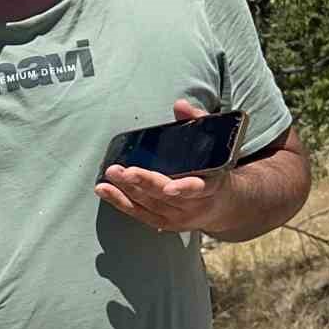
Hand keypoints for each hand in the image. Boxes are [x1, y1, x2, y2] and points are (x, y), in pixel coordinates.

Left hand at [95, 100, 232, 232]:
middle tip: (123, 171)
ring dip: (125, 190)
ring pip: (148, 205)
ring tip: (110, 175)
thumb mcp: (215, 146)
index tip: (170, 187)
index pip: (197, 188)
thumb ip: (198, 123)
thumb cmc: (215, 170)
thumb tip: (180, 104)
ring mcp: (176, 217)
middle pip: (164, 196)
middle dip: (142, 183)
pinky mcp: (161, 223)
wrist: (224, 206)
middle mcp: (194, 206)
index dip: (183, 188)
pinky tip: (103, 190)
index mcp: (211, 187)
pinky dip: (119, 201)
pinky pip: (137, 212)